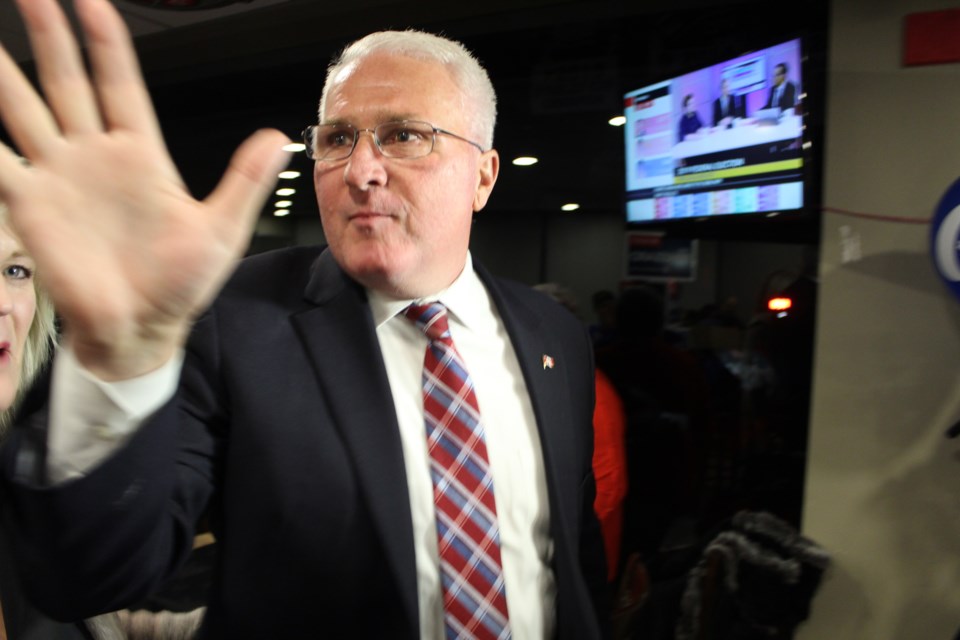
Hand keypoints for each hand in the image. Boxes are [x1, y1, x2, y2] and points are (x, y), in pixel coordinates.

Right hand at [0, 0, 291, 379]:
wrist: (143, 328)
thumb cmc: (182, 283)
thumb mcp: (221, 228)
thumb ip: (243, 180)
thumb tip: (277, 138)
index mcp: (140, 153)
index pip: (119, 82)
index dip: (105, 42)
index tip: (91, 1)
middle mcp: (94, 155)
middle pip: (65, 80)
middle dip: (48, 34)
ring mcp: (58, 176)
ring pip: (21, 108)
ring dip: (1, 72)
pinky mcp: (30, 205)